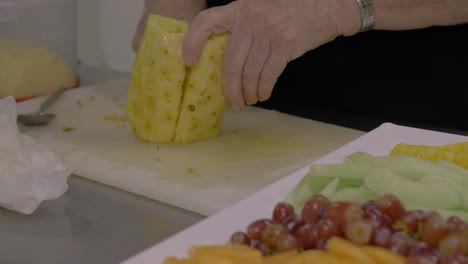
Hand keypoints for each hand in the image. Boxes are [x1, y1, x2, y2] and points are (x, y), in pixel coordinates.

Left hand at [183, 0, 359, 110]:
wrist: (326, 6)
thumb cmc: (289, 11)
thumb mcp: (259, 9)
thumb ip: (241, 27)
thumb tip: (223, 62)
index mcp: (239, 8)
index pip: (205, 22)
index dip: (192, 42)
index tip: (189, 62)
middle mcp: (250, 18)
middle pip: (230, 62)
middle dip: (230, 89)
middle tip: (232, 102)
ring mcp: (268, 31)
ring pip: (249, 73)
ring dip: (248, 92)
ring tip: (250, 100)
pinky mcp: (285, 44)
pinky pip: (267, 74)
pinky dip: (263, 89)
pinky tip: (263, 94)